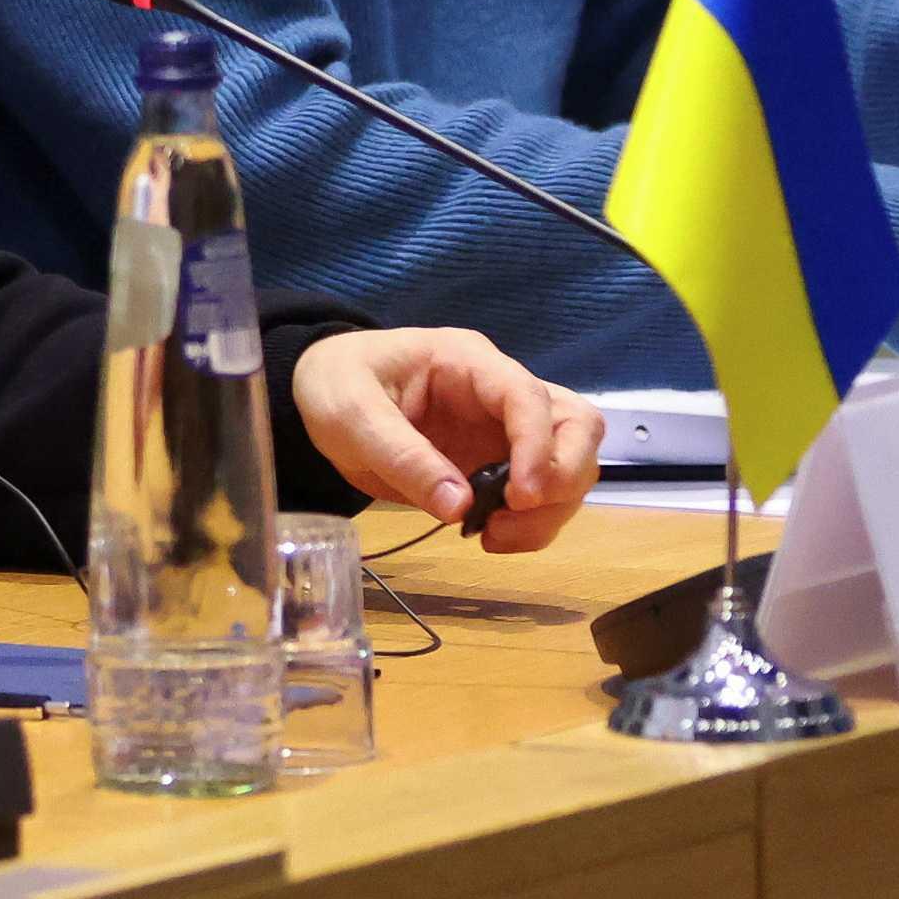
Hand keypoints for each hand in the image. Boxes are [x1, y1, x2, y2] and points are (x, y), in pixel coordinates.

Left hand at [290, 328, 602, 553]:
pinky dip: (533, 522)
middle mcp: (499, 392)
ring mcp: (504, 429)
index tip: (522, 497)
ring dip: (552, 508)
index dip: (538, 446)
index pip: (528, 396)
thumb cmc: (336, 385)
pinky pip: (542, 493)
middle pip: (576, 425)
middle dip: (564, 475)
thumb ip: (402, 457)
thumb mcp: (351, 415)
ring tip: (495, 536)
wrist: (322, 394)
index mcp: (467, 362)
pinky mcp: (498, 462)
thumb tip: (459, 508)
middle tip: (516, 515)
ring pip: (570, 463)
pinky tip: (490, 536)